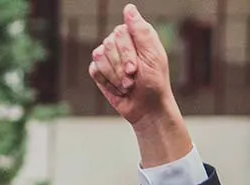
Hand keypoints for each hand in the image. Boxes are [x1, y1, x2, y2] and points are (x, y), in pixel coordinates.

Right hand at [91, 6, 175, 127]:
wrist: (147, 109)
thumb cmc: (155, 83)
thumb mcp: (153, 56)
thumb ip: (141, 31)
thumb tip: (129, 8)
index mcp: (136, 36)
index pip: (121, 32)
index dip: (126, 52)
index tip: (136, 68)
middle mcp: (121, 42)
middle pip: (109, 43)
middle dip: (121, 65)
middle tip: (133, 78)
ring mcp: (108, 55)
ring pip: (99, 55)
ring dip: (115, 75)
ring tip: (127, 84)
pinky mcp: (99, 70)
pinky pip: (94, 69)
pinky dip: (107, 82)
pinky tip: (118, 88)